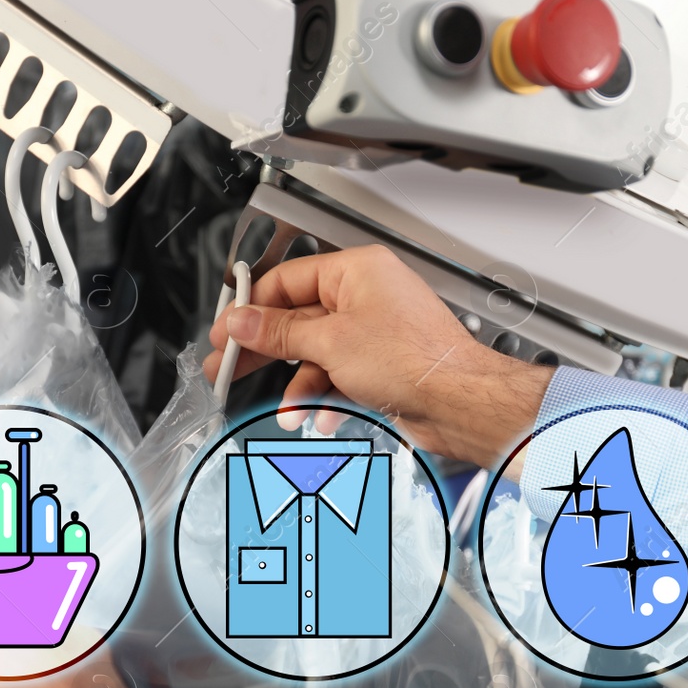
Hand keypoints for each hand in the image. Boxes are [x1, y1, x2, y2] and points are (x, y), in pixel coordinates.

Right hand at [203, 244, 551, 467]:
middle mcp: (366, 297)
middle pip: (297, 319)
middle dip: (265, 350)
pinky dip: (325, 398)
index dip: (251, 308)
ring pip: (317, 354)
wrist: (459, 402)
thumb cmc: (416, 359)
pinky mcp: (381, 366)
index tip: (227, 332)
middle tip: (230, 368)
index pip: (287, 280)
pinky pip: (338, 377)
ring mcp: (374, 333)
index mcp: (355, 272)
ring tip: (286, 409)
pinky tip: (319, 415)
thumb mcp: (330, 342)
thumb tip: (244, 322)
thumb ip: (279, 332)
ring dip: (298, 385)